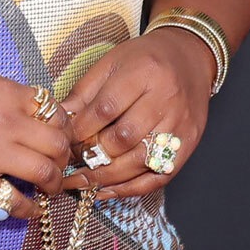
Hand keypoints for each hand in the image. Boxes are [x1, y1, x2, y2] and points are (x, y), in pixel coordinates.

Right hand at [0, 66, 72, 218]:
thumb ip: (0, 98)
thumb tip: (20, 115)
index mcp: (6, 92)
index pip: (53, 110)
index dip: (60, 125)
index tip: (57, 135)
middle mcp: (7, 121)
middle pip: (57, 143)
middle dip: (62, 157)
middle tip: (57, 165)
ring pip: (45, 173)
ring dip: (52, 184)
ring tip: (47, 189)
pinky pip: (16, 202)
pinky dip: (27, 209)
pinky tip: (27, 210)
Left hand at [60, 30, 213, 198]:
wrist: (189, 59)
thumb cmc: (144, 59)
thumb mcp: (111, 62)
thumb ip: (85, 91)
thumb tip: (60, 118)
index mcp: (143, 72)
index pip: (106, 108)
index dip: (81, 128)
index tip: (63, 139)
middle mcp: (165, 99)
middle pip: (123, 138)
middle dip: (92, 154)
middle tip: (71, 161)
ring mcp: (180, 126)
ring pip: (140, 162)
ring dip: (107, 177)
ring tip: (81, 182)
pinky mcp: (188, 146)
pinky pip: (158, 176)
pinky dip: (130, 188)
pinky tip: (107, 190)